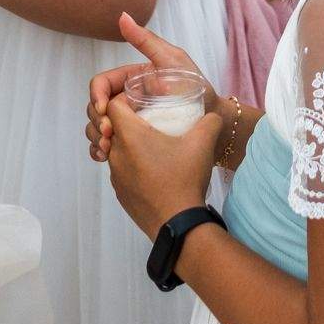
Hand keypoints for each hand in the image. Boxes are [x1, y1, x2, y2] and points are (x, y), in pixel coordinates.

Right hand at [86, 12, 215, 163]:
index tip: (104, 110)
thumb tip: (123, 16)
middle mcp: (126, 98)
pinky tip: (104, 156)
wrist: (214, 122)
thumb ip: (147, 40)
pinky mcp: (132, 139)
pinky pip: (109, 144)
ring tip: (105, 150)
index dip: (96, 96)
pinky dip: (99, 150)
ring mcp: (129, 120)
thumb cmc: (197, 88)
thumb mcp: (173, 61)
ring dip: (95, 137)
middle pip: (95, 107)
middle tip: (108, 135)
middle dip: (96, 120)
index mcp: (131, 79)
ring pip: (97, 127)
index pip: (101, 84)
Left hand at [104, 95, 221, 237]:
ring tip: (156, 147)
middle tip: (152, 121)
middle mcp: (116, 154)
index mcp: (129, 136)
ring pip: (116, 149)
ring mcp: (115, 176)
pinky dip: (134, 165)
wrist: (178, 224)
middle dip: (129, 120)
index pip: (112, 105)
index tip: (144, 102)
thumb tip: (212, 115)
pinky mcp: (120, 193)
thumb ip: (209, 120)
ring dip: (131, 144)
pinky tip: (156, 170)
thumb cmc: (185, 178)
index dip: (126, 99)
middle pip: (111, 127)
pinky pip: (122, 170)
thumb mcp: (204, 142)